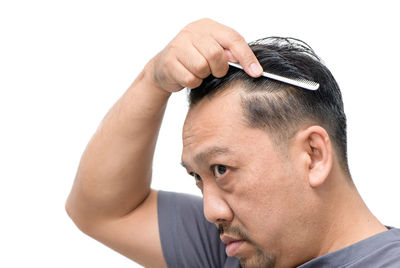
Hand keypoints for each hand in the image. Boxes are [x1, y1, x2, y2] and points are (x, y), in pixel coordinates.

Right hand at [147, 18, 262, 92]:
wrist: (163, 68)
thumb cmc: (194, 59)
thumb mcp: (212, 50)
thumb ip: (229, 53)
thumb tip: (248, 64)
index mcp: (207, 26)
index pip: (233, 38)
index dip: (246, 57)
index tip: (256, 72)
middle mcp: (192, 31)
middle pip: (216, 54)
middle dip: (219, 68)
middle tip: (214, 71)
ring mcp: (178, 45)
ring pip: (202, 67)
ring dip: (203, 75)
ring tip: (198, 72)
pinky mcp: (169, 61)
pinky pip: (190, 78)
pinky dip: (193, 82)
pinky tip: (188, 76)